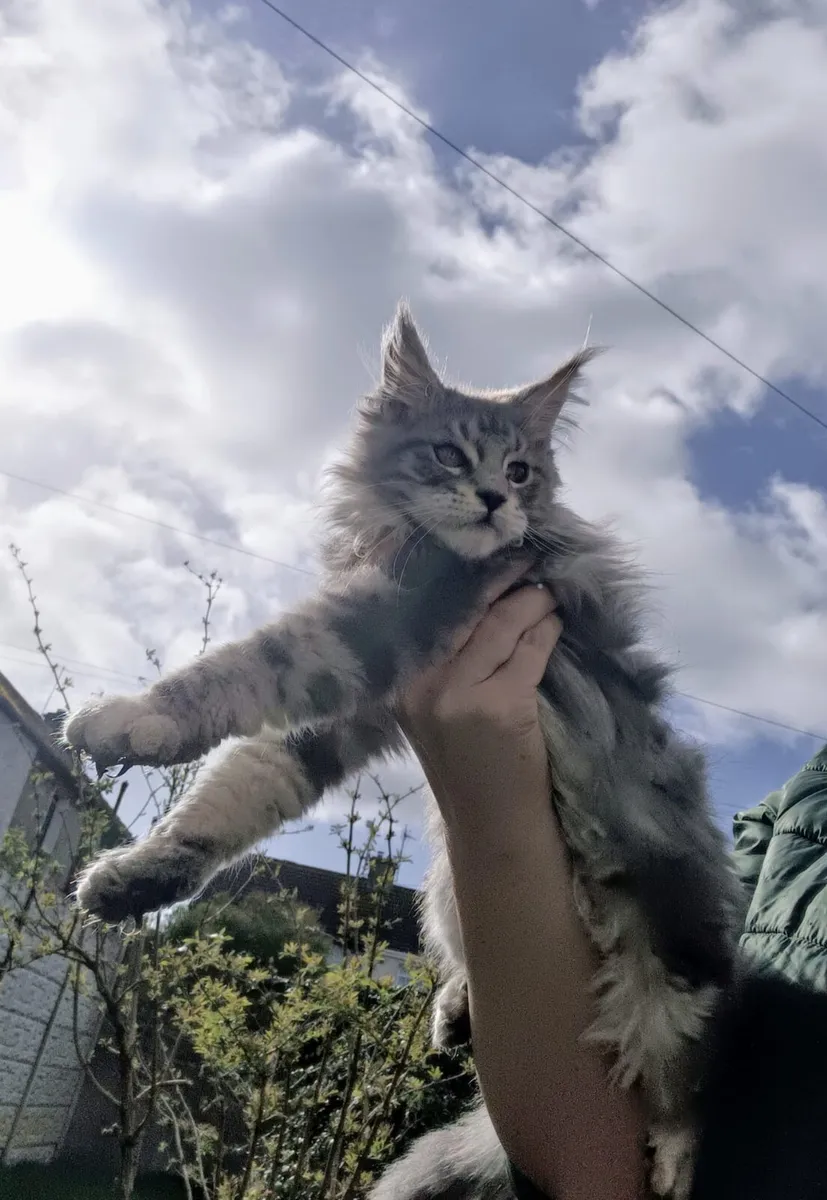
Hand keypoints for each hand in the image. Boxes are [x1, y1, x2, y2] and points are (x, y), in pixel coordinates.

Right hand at [399, 566, 561, 831]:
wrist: (493, 829)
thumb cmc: (470, 766)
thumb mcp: (437, 710)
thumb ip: (444, 660)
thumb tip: (474, 592)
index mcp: (399, 682)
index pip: (421, 608)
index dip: (451, 573)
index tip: (476, 547)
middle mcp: (420, 684)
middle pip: (462, 608)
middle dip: (497, 577)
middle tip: (524, 555)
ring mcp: (459, 696)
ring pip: (499, 623)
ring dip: (530, 600)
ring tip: (547, 588)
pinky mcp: (501, 707)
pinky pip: (529, 650)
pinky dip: (547, 630)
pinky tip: (556, 622)